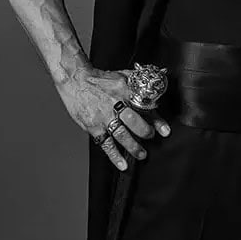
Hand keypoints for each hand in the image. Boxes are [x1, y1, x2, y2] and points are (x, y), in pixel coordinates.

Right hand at [55, 65, 170, 170]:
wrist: (76, 80)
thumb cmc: (99, 78)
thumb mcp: (121, 75)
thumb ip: (138, 81)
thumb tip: (156, 82)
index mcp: (125, 90)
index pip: (144, 106)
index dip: (156, 119)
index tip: (165, 130)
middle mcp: (115, 103)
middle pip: (134, 121)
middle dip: (145, 132)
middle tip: (151, 138)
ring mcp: (104, 116)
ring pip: (121, 134)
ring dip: (134, 146)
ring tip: (142, 154)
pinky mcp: (93, 126)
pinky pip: (106, 143)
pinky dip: (114, 156)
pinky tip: (122, 164)